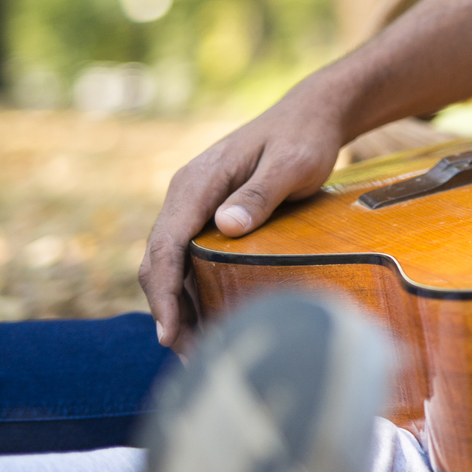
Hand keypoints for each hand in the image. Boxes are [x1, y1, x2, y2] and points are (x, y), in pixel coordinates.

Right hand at [138, 86, 344, 349]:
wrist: (312, 116)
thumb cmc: (304, 138)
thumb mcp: (291, 163)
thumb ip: (261, 192)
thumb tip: (227, 225)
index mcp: (196, 182)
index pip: (166, 244)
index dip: (165, 293)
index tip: (171, 332)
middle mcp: (185, 194)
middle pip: (160, 261)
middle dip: (168, 310)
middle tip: (189, 355)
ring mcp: (194, 205)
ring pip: (170, 263)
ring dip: (178, 305)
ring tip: (198, 348)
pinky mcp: (207, 215)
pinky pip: (187, 257)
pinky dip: (191, 289)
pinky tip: (208, 316)